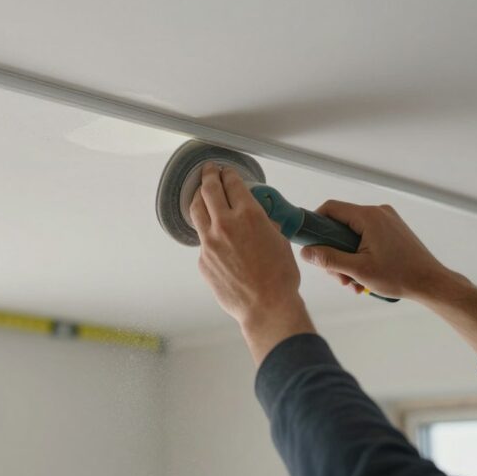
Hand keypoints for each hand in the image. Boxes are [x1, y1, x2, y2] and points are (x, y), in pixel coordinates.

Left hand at [190, 162, 314, 363]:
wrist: (266, 305)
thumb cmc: (279, 277)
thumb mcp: (280, 240)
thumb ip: (265, 224)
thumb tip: (260, 218)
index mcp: (248, 215)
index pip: (233, 184)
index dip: (228, 174)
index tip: (226, 171)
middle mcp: (225, 224)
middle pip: (209, 190)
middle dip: (209, 176)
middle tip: (209, 170)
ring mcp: (210, 242)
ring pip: (196, 210)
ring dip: (198, 196)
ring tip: (200, 191)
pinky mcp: (203, 259)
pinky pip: (201, 238)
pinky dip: (206, 230)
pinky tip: (210, 230)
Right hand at [299, 200, 448, 301]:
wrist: (431, 283)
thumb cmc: (399, 276)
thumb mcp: (358, 270)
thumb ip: (329, 259)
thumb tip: (305, 252)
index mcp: (369, 217)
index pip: (330, 208)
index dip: (315, 223)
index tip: (310, 243)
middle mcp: (378, 213)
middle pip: (341, 225)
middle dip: (334, 251)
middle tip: (338, 275)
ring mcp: (387, 220)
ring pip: (352, 234)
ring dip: (347, 257)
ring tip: (353, 281)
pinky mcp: (392, 230)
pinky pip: (366, 237)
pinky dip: (360, 254)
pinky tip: (364, 276)